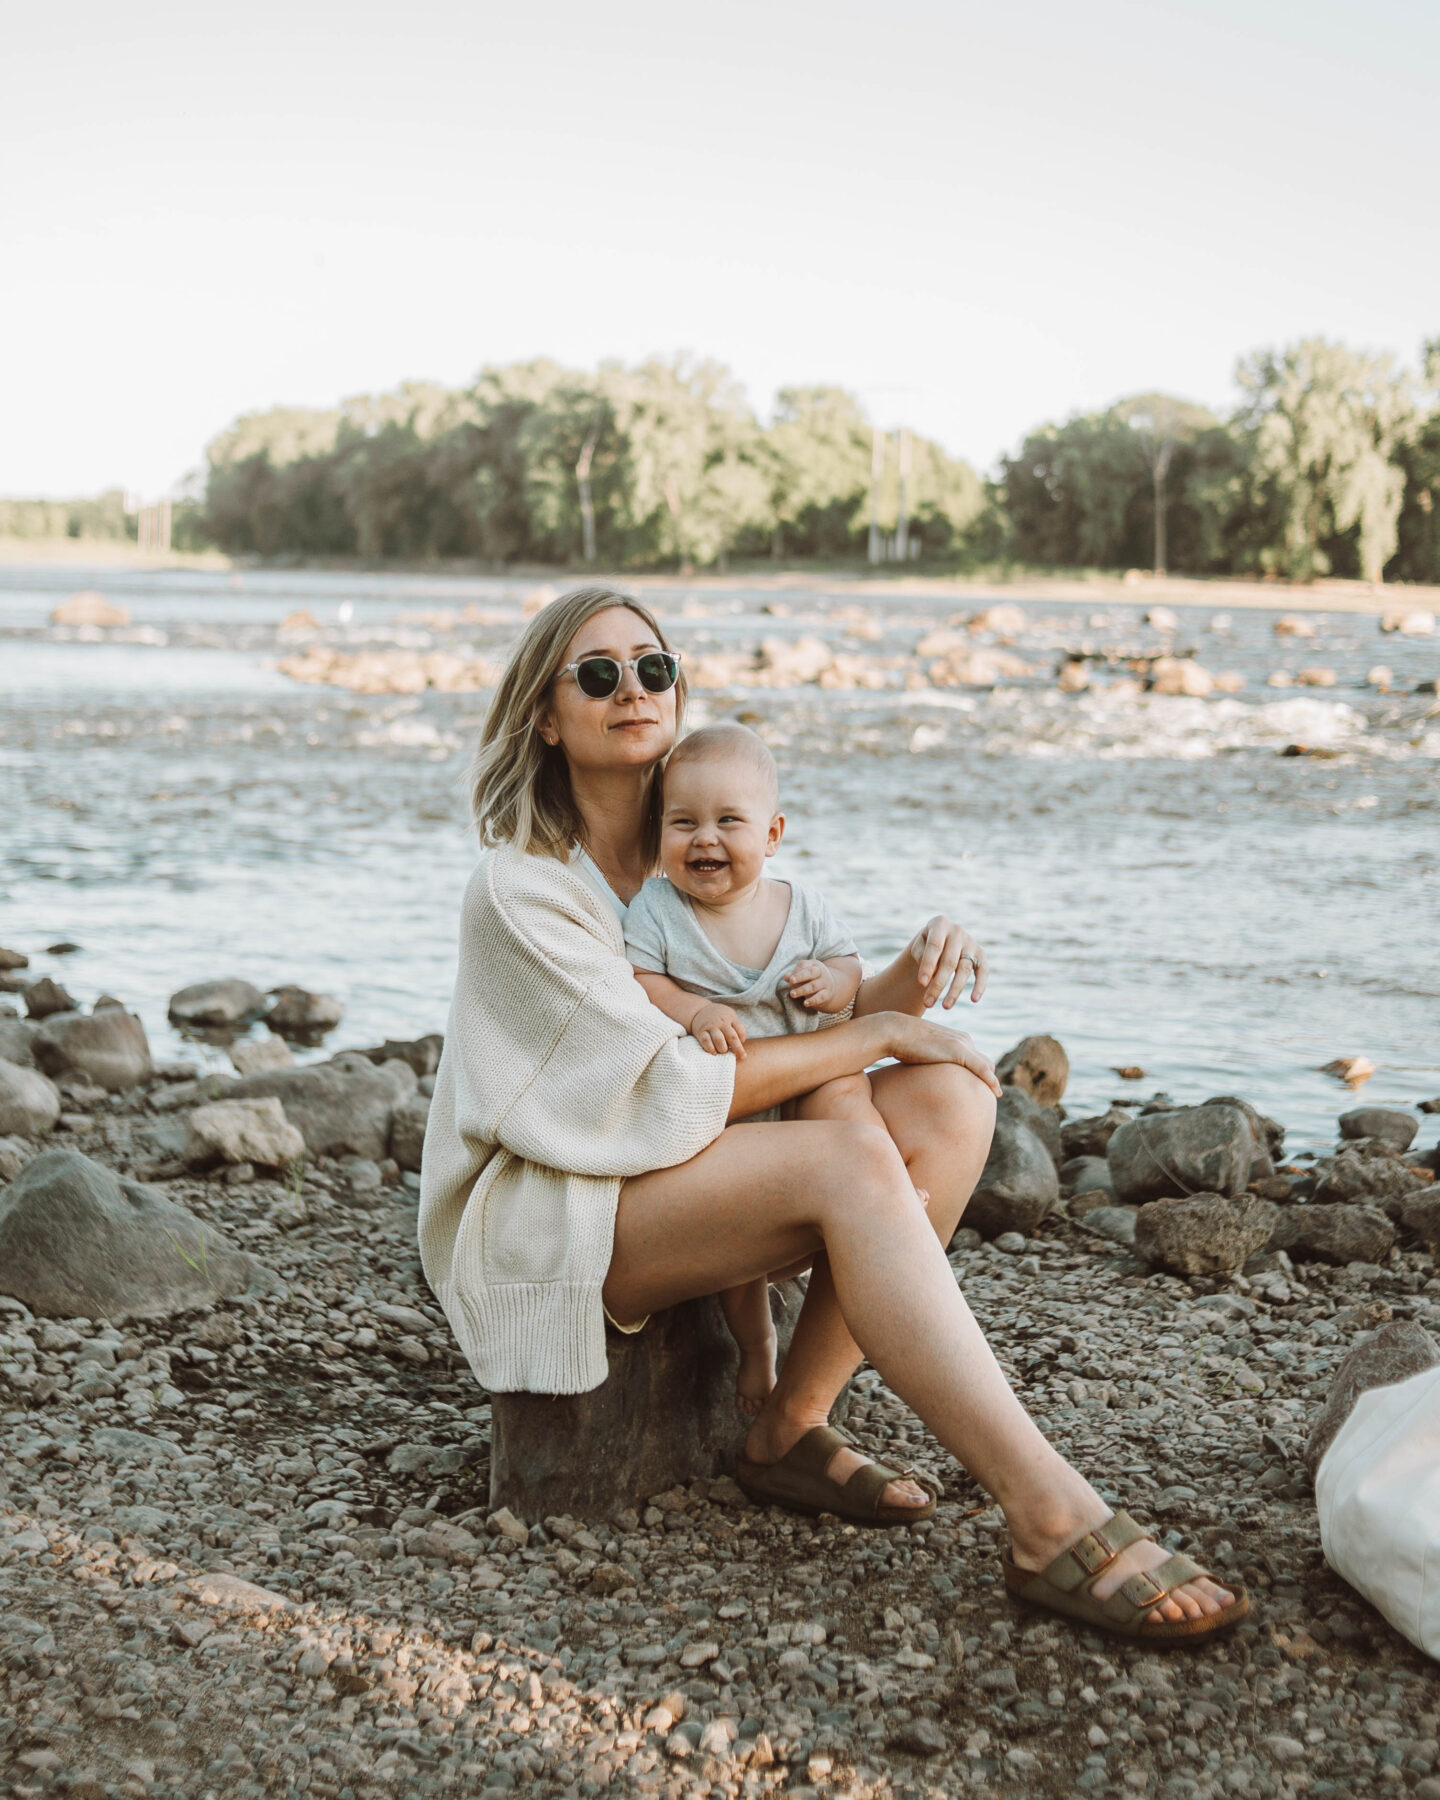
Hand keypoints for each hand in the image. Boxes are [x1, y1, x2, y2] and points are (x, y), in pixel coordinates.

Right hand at [692, 1003, 747, 1058]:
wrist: (700, 1010)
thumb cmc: (720, 1018)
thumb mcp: (730, 1017)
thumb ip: (736, 1028)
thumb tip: (742, 1045)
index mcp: (731, 1018)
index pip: (740, 1029)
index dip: (742, 1038)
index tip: (742, 1042)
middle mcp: (721, 1022)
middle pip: (732, 1037)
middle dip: (738, 1049)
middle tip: (742, 1057)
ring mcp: (711, 1027)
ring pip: (719, 1039)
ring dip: (723, 1048)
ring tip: (724, 1051)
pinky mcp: (701, 1032)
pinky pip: (706, 1041)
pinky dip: (710, 1048)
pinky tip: (714, 1052)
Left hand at [782, 959, 841, 1011]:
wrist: (832, 987)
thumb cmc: (812, 979)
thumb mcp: (804, 974)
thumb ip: (794, 975)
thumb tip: (786, 977)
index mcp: (813, 965)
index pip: (804, 965)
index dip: (796, 971)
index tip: (789, 978)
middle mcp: (821, 972)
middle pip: (811, 972)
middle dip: (800, 976)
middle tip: (791, 981)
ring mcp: (825, 983)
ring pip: (813, 986)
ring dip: (802, 990)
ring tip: (792, 994)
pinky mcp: (827, 994)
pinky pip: (820, 997)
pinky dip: (813, 1000)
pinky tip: (805, 1003)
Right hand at [882, 1012, 1001, 1095]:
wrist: (895, 1031)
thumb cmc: (903, 1043)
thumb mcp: (922, 1052)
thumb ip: (930, 1060)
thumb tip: (925, 1076)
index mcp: (956, 1038)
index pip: (976, 1057)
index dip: (982, 1072)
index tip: (982, 1087)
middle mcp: (964, 1039)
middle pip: (985, 1062)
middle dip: (990, 1077)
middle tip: (992, 1094)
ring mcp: (962, 1044)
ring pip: (986, 1066)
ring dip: (992, 1081)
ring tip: (996, 1096)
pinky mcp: (959, 1051)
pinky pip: (981, 1069)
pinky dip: (991, 1080)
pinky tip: (996, 1092)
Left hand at [908, 915, 987, 1007]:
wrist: (940, 939)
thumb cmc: (925, 946)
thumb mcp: (917, 946)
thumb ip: (920, 955)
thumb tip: (930, 974)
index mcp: (940, 923)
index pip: (934, 947)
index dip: (928, 965)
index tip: (921, 984)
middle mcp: (958, 930)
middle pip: (949, 962)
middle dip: (938, 984)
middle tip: (928, 1003)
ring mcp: (971, 942)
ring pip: (964, 970)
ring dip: (955, 990)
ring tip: (945, 1007)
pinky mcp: (981, 954)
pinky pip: (983, 971)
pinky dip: (980, 985)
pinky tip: (974, 1000)